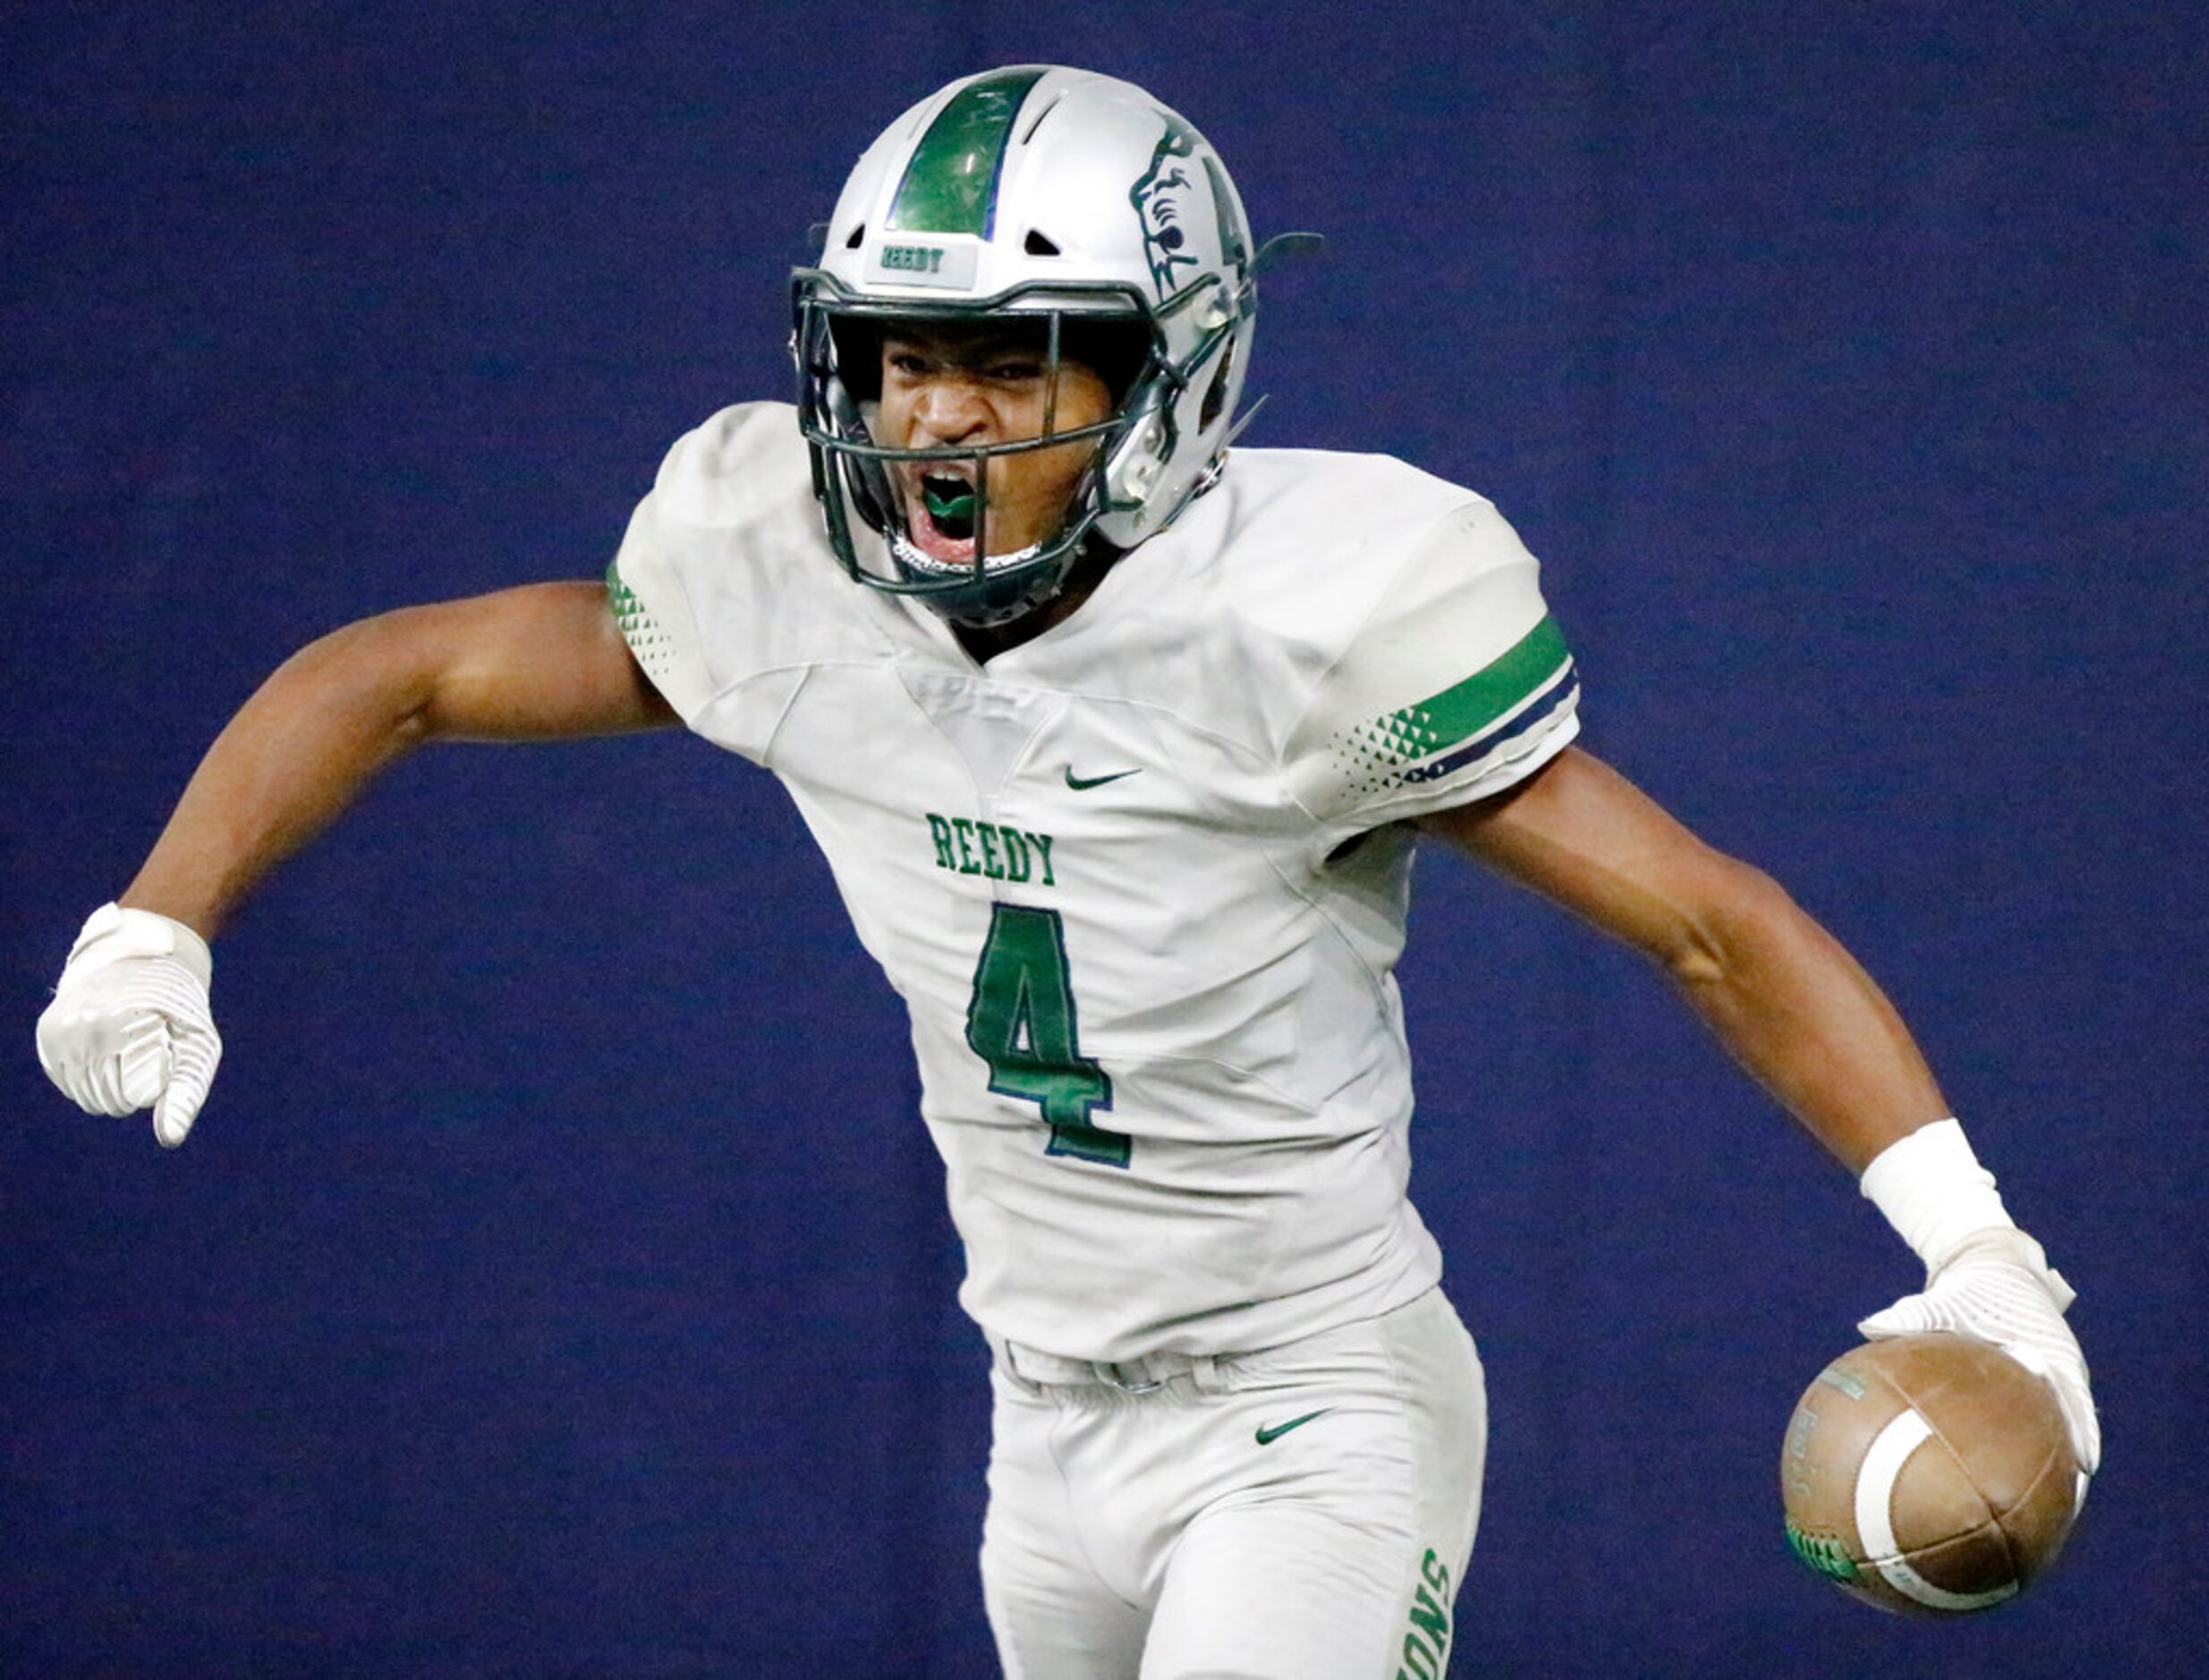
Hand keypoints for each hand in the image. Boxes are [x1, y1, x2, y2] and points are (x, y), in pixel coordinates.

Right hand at [35, 903, 220, 1146]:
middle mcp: (82, 1027)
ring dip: (103, 1089)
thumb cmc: (181, 1008)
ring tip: (127, 1061)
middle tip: (145, 1068)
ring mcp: (61, 1027)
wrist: (147, 960)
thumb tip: (169, 1140)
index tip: (159, 1071)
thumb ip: (185, 1094)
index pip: (122, 1099)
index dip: (144, 1096)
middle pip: (98, 1097)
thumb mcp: (196, 1047)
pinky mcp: (49, 1030)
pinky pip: (63, 1076)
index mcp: (119, 1030)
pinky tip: (105, 1059)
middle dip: (124, 1096)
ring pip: (78, 1090)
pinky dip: (83, 1078)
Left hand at [1859, 1226, 2099, 1477]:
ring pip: (2061, 1423)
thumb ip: (1912, 1315)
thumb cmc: (1972, 1285)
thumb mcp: (1945, 1298)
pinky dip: (2032, 1443)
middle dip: (2074, 1457)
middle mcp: (2059, 1368)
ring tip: (2051, 1503)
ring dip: (2058, 1457)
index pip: (2077, 1398)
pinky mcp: (2035, 1382)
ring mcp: (2050, 1377)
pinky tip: (2010, 1478)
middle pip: (2076, 1421)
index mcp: (2051, 1351)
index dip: (2084, 1433)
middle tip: (2070, 1500)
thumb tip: (1868, 1326)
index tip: (2085, 1465)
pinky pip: (2037, 1416)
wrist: (1989, 1266)